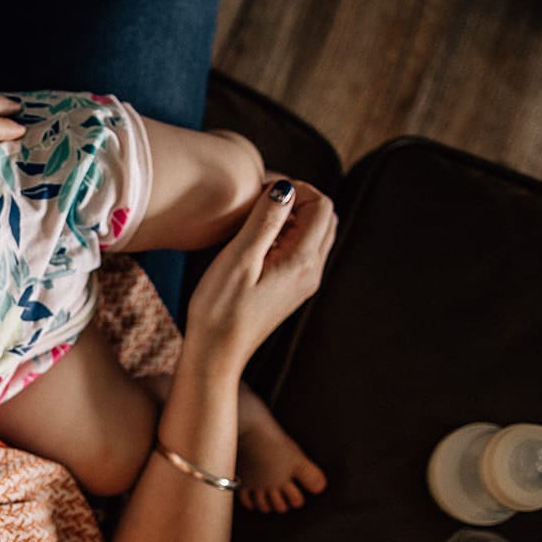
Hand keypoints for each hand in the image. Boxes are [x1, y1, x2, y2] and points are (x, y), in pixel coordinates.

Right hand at [185, 177, 337, 366]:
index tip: (264, 194)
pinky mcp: (293, 290)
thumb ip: (265, 220)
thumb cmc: (220, 309)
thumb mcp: (239, 258)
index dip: (296, 189)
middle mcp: (312, 271)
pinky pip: (303, 252)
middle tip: (264, 204)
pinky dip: (288, 237)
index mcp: (303, 260)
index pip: (321, 205)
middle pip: (326, 217)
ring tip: (258, 224)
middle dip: (300, 201)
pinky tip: (258, 247)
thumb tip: (284, 188)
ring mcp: (305, 282)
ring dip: (294, 219)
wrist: (216, 353)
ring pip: (316, 234)